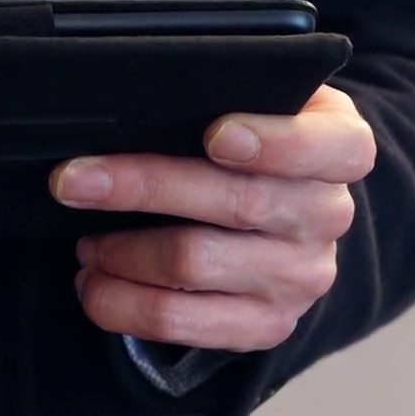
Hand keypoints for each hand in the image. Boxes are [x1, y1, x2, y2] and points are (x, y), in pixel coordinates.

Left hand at [51, 85, 372, 351]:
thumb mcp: (261, 98)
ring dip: (120, 251)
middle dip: (141, 186)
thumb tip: (139, 96)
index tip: (216, 135)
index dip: (276, 142)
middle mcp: (327, 215)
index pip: (331, 147)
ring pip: (194, 263)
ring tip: (83, 238)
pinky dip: (124, 303)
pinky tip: (96, 282)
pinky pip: (183, 322)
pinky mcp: (266, 325)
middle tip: (73, 180)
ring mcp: (300, 277)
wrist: (284, 214)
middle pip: (236, 203)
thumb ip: (225, 90)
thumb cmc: (253, 139)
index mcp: (341, 147)